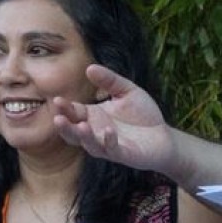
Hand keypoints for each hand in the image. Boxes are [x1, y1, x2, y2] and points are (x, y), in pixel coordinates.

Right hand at [49, 64, 179, 175]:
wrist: (164, 136)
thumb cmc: (143, 114)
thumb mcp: (127, 91)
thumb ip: (109, 81)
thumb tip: (89, 67)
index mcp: (94, 116)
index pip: (74, 112)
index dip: (65, 108)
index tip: (57, 100)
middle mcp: (96, 133)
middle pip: (74, 132)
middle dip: (65, 127)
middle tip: (57, 118)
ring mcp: (108, 146)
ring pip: (89, 145)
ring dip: (83, 137)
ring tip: (81, 126)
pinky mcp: (123, 155)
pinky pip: (112, 150)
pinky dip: (109, 142)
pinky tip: (109, 131)